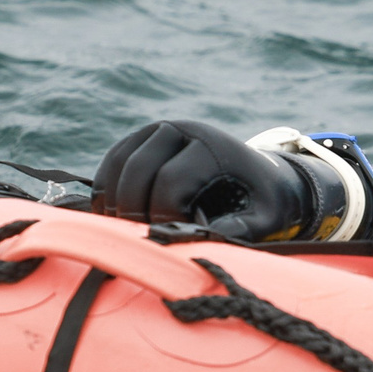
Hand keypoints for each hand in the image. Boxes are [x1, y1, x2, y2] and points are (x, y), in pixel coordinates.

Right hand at [92, 120, 309, 241]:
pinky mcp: (139, 141)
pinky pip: (111, 164)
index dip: (165, 218)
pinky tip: (114, 219)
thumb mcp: (266, 219)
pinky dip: (106, 191)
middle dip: (134, 211)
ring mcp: (155, 131)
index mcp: (211, 146)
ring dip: (113, 202)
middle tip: (141, 240)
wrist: (260, 176)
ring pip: (117, 164)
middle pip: (137, 170)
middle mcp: (180, 130)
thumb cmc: (263, 202)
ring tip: (126, 233)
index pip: (172, 182)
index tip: (171, 241)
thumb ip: (241, 231)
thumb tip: (200, 238)